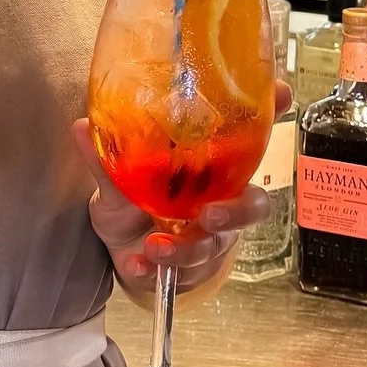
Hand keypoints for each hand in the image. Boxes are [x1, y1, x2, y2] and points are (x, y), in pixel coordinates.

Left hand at [74, 79, 291, 298]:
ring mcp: (209, 238)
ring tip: (155, 247)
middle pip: (251, 205)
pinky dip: (157, 270)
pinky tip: (137, 265)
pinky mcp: (190, 269)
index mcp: (210, 171)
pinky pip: (181, 274)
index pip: (251, 139)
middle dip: (236, 211)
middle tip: (209, 213)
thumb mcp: (118, 179)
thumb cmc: (135, 203)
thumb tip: (83, 125)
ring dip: (186, 248)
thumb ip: (106, 157)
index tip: (283, 91)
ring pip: (213, 245)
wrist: (127, 253)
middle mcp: (219, 202)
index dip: (272, 116)